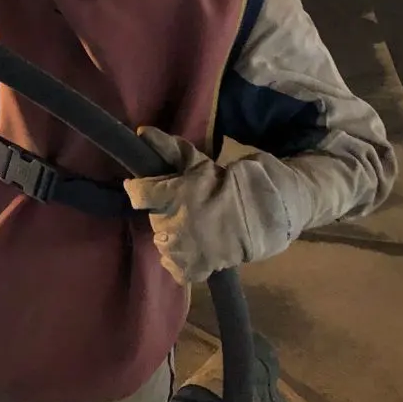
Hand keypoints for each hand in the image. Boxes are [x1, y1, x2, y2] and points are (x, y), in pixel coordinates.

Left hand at [124, 127, 298, 285]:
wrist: (264, 213)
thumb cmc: (231, 183)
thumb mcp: (200, 162)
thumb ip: (169, 148)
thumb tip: (141, 132)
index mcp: (172, 195)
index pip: (138, 193)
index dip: (139, 188)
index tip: (144, 187)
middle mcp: (173, 224)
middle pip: (153, 218)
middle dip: (163, 211)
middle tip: (184, 205)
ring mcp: (184, 249)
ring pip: (162, 243)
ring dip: (171, 235)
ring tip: (189, 227)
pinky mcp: (197, 267)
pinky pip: (176, 269)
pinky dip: (179, 262)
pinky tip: (190, 250)